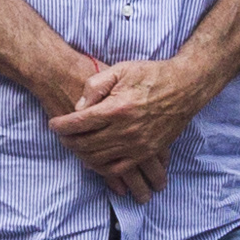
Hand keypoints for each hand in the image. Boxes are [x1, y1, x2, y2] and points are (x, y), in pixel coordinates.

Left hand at [49, 59, 204, 195]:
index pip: (79, 122)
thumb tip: (78, 107)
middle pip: (86, 144)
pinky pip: (119, 169)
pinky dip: (103, 169)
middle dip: (68, 142)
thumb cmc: (151, 75)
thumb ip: (95, 86)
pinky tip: (95, 163)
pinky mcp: (147, 152)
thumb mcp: (121, 70)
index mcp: (117, 108)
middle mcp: (126, 130)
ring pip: (99, 159)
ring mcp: (137, 144)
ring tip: (74, 148)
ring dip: (81, 156)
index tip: (54, 124)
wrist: (185, 87)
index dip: (62, 125)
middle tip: (61, 137)